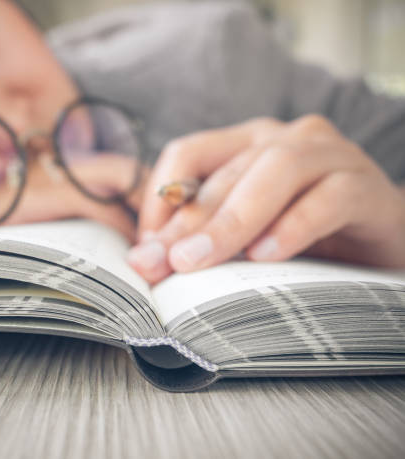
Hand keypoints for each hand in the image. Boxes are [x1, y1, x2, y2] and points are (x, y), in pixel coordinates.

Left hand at [128, 115, 404, 283]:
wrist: (384, 241)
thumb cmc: (305, 236)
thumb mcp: (245, 235)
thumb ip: (201, 238)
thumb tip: (144, 260)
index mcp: (248, 144)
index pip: (187, 154)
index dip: (159, 198)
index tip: (145, 249)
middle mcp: (285, 139)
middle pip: (224, 172)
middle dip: (185, 223)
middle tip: (157, 265)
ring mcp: (329, 156)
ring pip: (272, 174)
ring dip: (230, 221)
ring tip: (197, 262)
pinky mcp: (366, 187)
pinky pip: (327, 199)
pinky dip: (292, 226)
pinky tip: (266, 256)